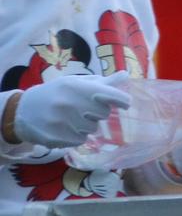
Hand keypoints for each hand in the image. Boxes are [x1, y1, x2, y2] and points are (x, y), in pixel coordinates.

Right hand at [11, 75, 130, 148]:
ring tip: (70, 118)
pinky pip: (81, 140)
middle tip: (83, 109)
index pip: (109, 95)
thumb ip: (100, 82)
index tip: (125, 104)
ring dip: (86, 125)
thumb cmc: (54, 94)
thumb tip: (125, 75)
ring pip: (93, 129)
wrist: (22, 111)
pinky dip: (77, 136)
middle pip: (103, 114)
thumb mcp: (73, 82)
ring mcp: (62, 122)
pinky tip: (64, 128)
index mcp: (75, 87)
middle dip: (97, 112)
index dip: (121, 100)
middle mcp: (69, 104)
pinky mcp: (57, 138)